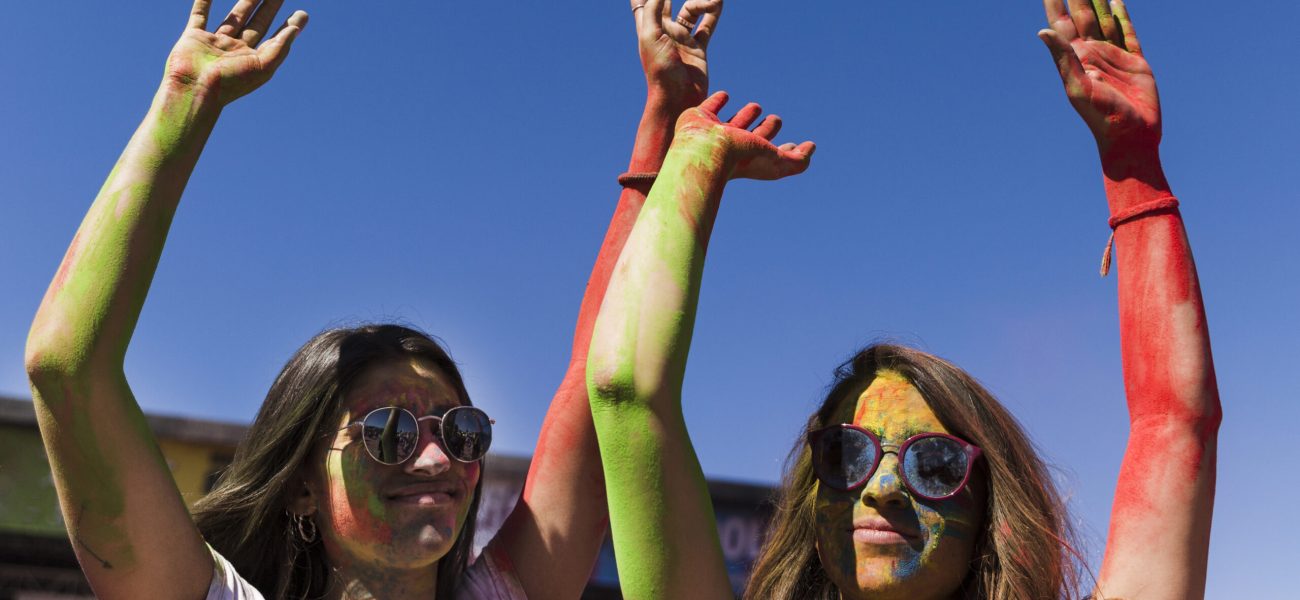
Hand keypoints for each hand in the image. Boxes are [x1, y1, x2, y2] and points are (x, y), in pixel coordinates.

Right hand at [166, 0, 308, 106]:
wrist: (194, 90)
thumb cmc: (230, 83)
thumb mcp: (262, 67)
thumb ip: (279, 47)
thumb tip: (295, 29)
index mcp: (253, 61)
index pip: (275, 40)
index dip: (289, 27)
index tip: (302, 14)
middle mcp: (236, 52)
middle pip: (257, 24)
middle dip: (269, 8)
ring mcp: (215, 43)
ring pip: (234, 17)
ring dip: (246, 2)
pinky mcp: (193, 37)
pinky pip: (200, 14)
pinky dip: (204, 1)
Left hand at [633, 0, 722, 111]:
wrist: (678, 99)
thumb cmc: (660, 71)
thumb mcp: (651, 37)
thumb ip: (654, 10)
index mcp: (649, 28)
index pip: (643, 3)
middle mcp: (665, 30)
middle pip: (666, 2)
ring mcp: (682, 38)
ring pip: (692, 10)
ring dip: (702, 1)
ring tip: (714, 0)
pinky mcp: (698, 47)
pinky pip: (707, 25)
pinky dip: (713, 12)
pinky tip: (718, 1)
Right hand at [677, 91, 814, 180]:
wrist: (704, 150)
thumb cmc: (741, 158)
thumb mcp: (777, 163)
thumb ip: (798, 161)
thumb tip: (811, 147)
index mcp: (752, 156)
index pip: (773, 153)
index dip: (785, 150)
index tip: (795, 144)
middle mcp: (735, 145)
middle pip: (755, 137)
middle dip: (767, 129)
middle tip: (776, 120)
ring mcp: (718, 132)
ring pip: (736, 123)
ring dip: (747, 115)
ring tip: (756, 107)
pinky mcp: (701, 118)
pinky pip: (712, 106)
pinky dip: (718, 100)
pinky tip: (724, 95)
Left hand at [1038, 0, 1158, 151]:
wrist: (1131, 137)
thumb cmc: (1102, 117)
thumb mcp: (1078, 88)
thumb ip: (1063, 59)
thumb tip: (1043, 31)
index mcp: (1076, 57)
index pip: (1060, 22)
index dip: (1054, 2)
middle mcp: (1093, 53)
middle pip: (1082, 14)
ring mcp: (1114, 56)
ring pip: (1104, 19)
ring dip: (1097, 0)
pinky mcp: (1135, 62)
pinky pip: (1127, 33)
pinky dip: (1122, 15)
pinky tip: (1116, 1)